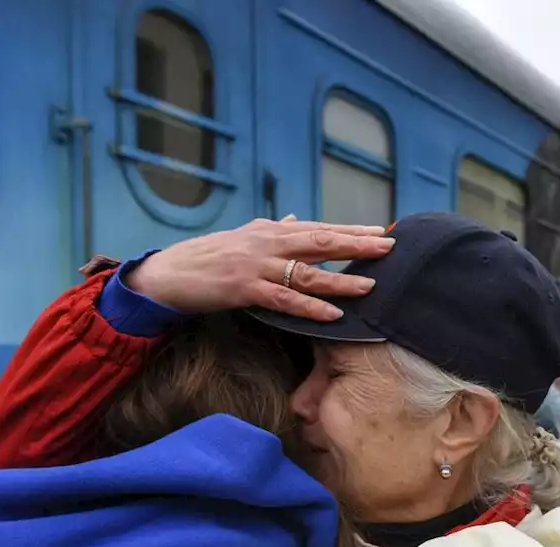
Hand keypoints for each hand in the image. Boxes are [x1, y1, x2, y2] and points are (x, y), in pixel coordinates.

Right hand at [126, 215, 393, 319]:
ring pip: (308, 272)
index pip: (319, 228)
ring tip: (370, 286)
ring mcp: (257, 265)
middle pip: (321, 242)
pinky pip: (284, 299)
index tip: (382, 231)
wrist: (170, 272)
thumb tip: (296, 219)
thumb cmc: (209, 256)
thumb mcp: (244, 236)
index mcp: (271, 230)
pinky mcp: (245, 288)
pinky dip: (310, 307)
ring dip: (341, 279)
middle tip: (389, 248)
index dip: (351, 230)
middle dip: (357, 245)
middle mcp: (268, 242)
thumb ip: (274, 229)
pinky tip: (333, 314)